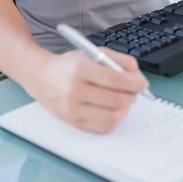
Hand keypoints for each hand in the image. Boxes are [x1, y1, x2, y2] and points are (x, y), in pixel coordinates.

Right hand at [25, 48, 148, 133]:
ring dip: (125, 107)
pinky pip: (102, 127)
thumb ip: (116, 59)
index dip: (133, 82)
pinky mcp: (73, 123)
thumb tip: (136, 73)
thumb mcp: (90, 53)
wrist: (40, 77)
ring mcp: (73, 109)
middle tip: (135, 91)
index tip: (142, 82)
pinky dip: (114, 119)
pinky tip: (114, 109)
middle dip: (132, 95)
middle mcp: (75, 90)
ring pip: (112, 116)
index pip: (115, 78)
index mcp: (80, 69)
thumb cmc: (68, 65)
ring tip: (124, 99)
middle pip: (116, 99)